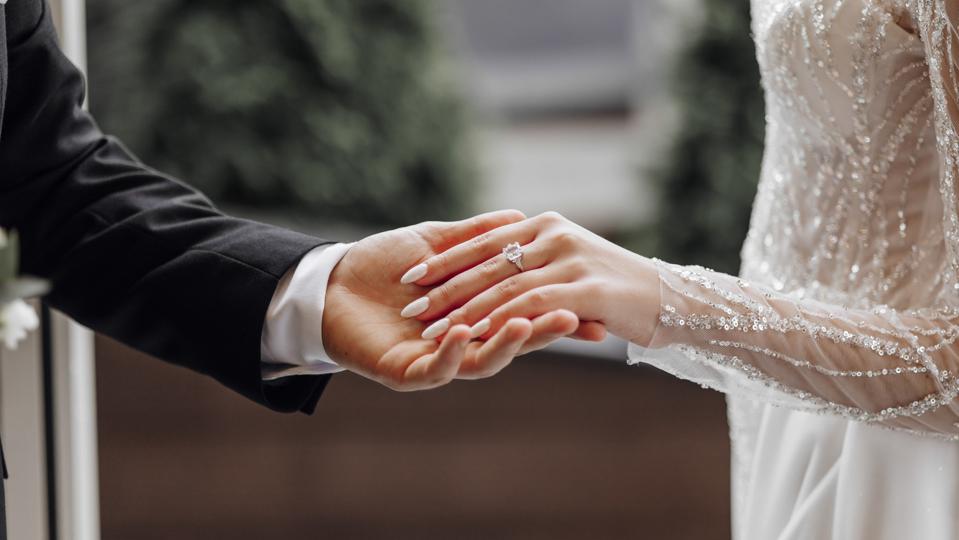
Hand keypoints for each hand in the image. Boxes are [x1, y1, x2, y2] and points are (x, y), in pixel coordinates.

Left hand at [322, 210, 595, 390]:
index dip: (556, 308)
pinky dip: (452, 350)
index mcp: (476, 314)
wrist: (329, 283)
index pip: (524, 309)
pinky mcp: (408, 373)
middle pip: (511, 337)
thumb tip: (519, 217)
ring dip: (503, 344)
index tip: (593, 303)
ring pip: (481, 359)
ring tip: (527, 327)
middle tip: (578, 320)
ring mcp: (437, 359)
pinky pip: (437, 368)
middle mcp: (462, 340)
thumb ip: (476, 236)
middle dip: (544, 330)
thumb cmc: (382, 263)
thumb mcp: (436, 240)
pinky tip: (465, 332)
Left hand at [397, 211, 658, 345]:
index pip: (485, 241)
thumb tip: (495, 266)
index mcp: (546, 226)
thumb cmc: (620, 284)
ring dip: (463, 306)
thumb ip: (536, 258)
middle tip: (409, 302)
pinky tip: (471, 333)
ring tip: (429, 322)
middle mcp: (555, 236)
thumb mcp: (571, 263)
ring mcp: (571, 260)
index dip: (446, 258)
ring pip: (505, 284)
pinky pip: (532, 304)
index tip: (411, 274)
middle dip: (445, 284)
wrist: (677, 299)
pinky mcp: (586, 290)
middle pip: (488, 261)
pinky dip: (499, 318)